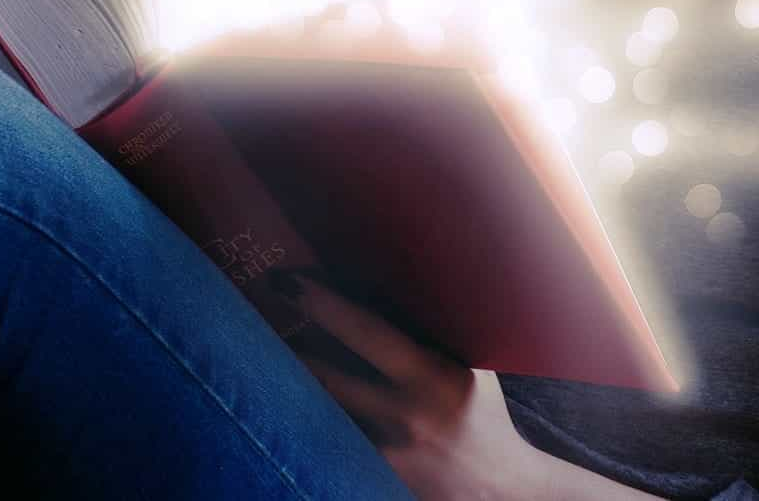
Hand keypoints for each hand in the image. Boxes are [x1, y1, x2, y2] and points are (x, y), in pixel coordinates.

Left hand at [273, 270, 553, 500]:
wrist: (501, 492)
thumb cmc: (482, 417)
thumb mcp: (469, 368)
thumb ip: (431, 337)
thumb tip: (377, 287)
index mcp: (434, 376)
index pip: (368, 331)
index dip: (323, 302)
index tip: (290, 279)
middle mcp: (406, 415)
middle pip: (326, 373)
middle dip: (287, 340)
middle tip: (259, 309)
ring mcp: (386, 453)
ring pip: (320, 408)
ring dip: (290, 380)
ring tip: (257, 351)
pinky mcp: (373, 477)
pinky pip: (329, 438)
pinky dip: (310, 416)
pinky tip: (288, 400)